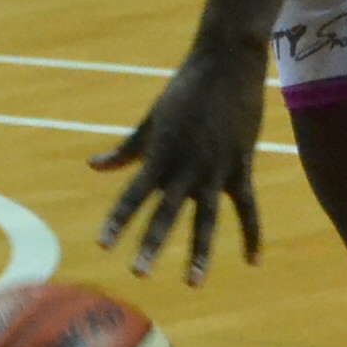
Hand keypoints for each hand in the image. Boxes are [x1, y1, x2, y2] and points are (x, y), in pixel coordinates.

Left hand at [94, 40, 266, 280]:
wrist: (226, 63)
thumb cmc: (184, 90)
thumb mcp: (151, 120)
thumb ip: (126, 149)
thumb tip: (94, 166)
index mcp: (158, 155)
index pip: (131, 195)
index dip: (117, 221)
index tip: (102, 246)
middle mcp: (184, 166)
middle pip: (164, 213)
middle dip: (151, 245)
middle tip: (138, 274)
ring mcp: (214, 169)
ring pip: (206, 219)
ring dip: (199, 253)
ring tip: (192, 282)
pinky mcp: (241, 166)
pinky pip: (248, 208)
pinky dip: (252, 235)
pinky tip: (252, 261)